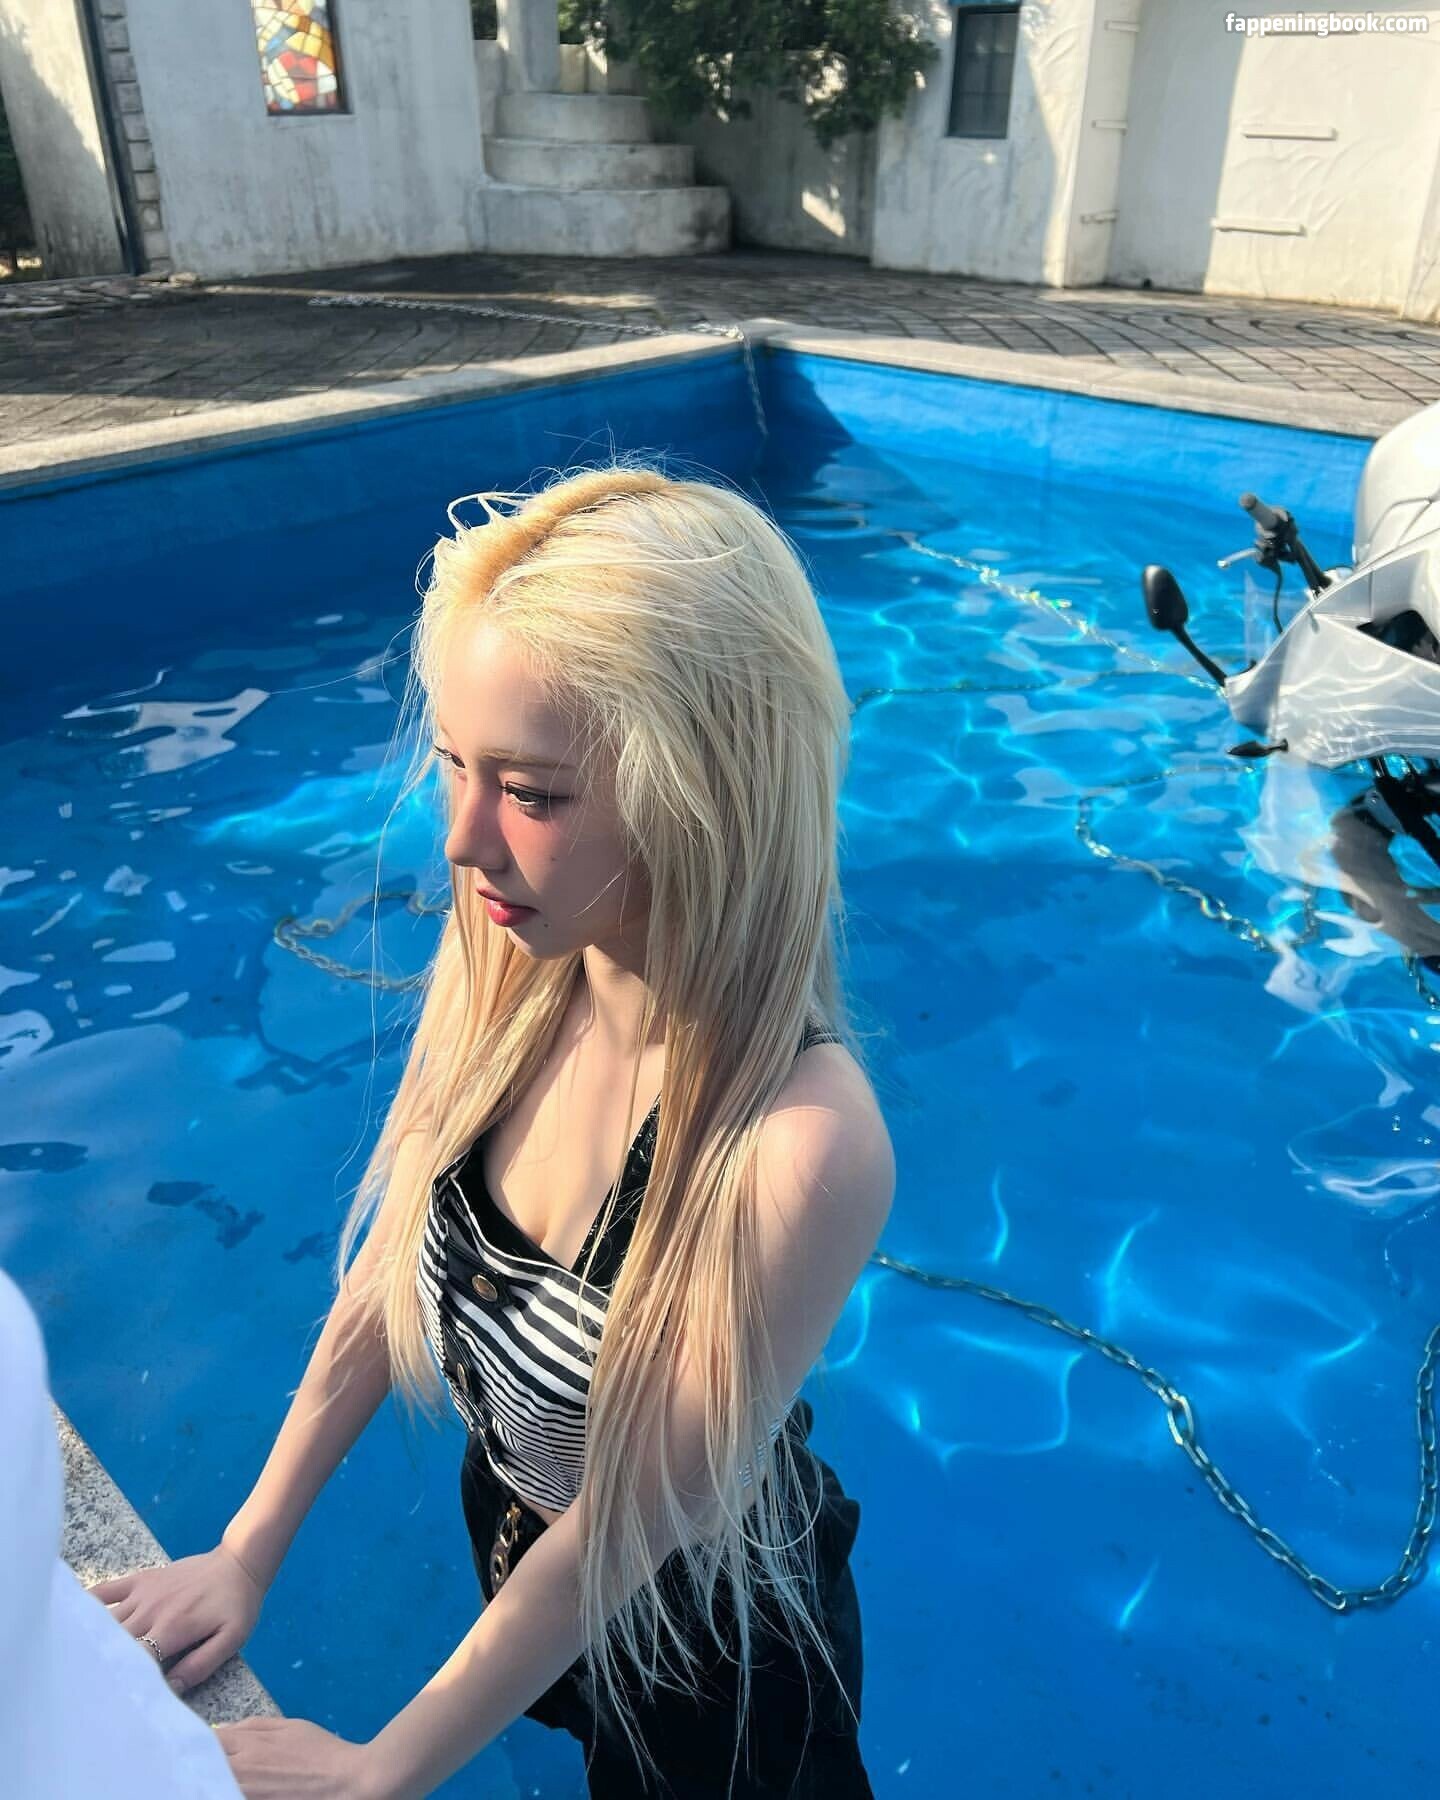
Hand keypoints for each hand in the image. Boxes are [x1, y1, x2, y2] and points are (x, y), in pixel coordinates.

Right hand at [86, 1540, 265, 1693]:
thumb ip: (200, 1666)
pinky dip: (86, 1604)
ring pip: (104, 1621)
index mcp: (172, 1628)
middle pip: (113, 1643)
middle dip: (99, 1665)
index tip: (108, 1700)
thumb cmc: (236, 1605)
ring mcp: (143, 1592)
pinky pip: (105, 1590)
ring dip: (90, 1641)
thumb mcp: (231, 1639)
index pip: (135, 1660)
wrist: (238, 1562)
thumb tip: (170, 1690)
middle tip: (83, 1689)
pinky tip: (72, 1621)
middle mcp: (151, 1610)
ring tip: (72, 1665)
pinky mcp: (140, 1579)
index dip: (120, 1680)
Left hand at [213, 1718, 383, 1799]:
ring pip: (214, 1786)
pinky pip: (229, 1796)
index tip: (197, 1742)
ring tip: (212, 1777)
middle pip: (204, 1767)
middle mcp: (241, 1773)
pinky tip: (228, 1788)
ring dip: (210, 1780)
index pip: (208, 1743)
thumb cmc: (321, 1751)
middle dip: (199, 1762)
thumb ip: (253, 1726)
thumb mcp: (290, 1726)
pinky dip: (225, 1791)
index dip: (198, 1741)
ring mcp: (246, 1796)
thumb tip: (221, 1729)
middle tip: (198, 1762)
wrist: (346, 1783)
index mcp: (250, 1746)